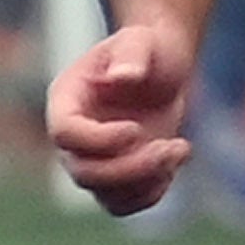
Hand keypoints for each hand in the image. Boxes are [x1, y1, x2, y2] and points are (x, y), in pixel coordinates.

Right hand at [48, 22, 194, 213]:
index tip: (137, 128)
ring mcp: (94, 158)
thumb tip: (122, 78)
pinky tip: (176, 158)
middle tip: (171, 146)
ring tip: (179, 148)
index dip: (99, 140)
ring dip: (147, 181)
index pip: (65, 134)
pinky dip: (153, 192)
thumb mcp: (142, 41)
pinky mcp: (119, 174)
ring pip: (105, 194)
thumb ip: (131, 54)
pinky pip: (125, 203)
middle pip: (83, 173)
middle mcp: (74, 136)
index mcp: (67, 101)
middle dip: (131, 168)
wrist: (162, 66)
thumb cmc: (148, 48)